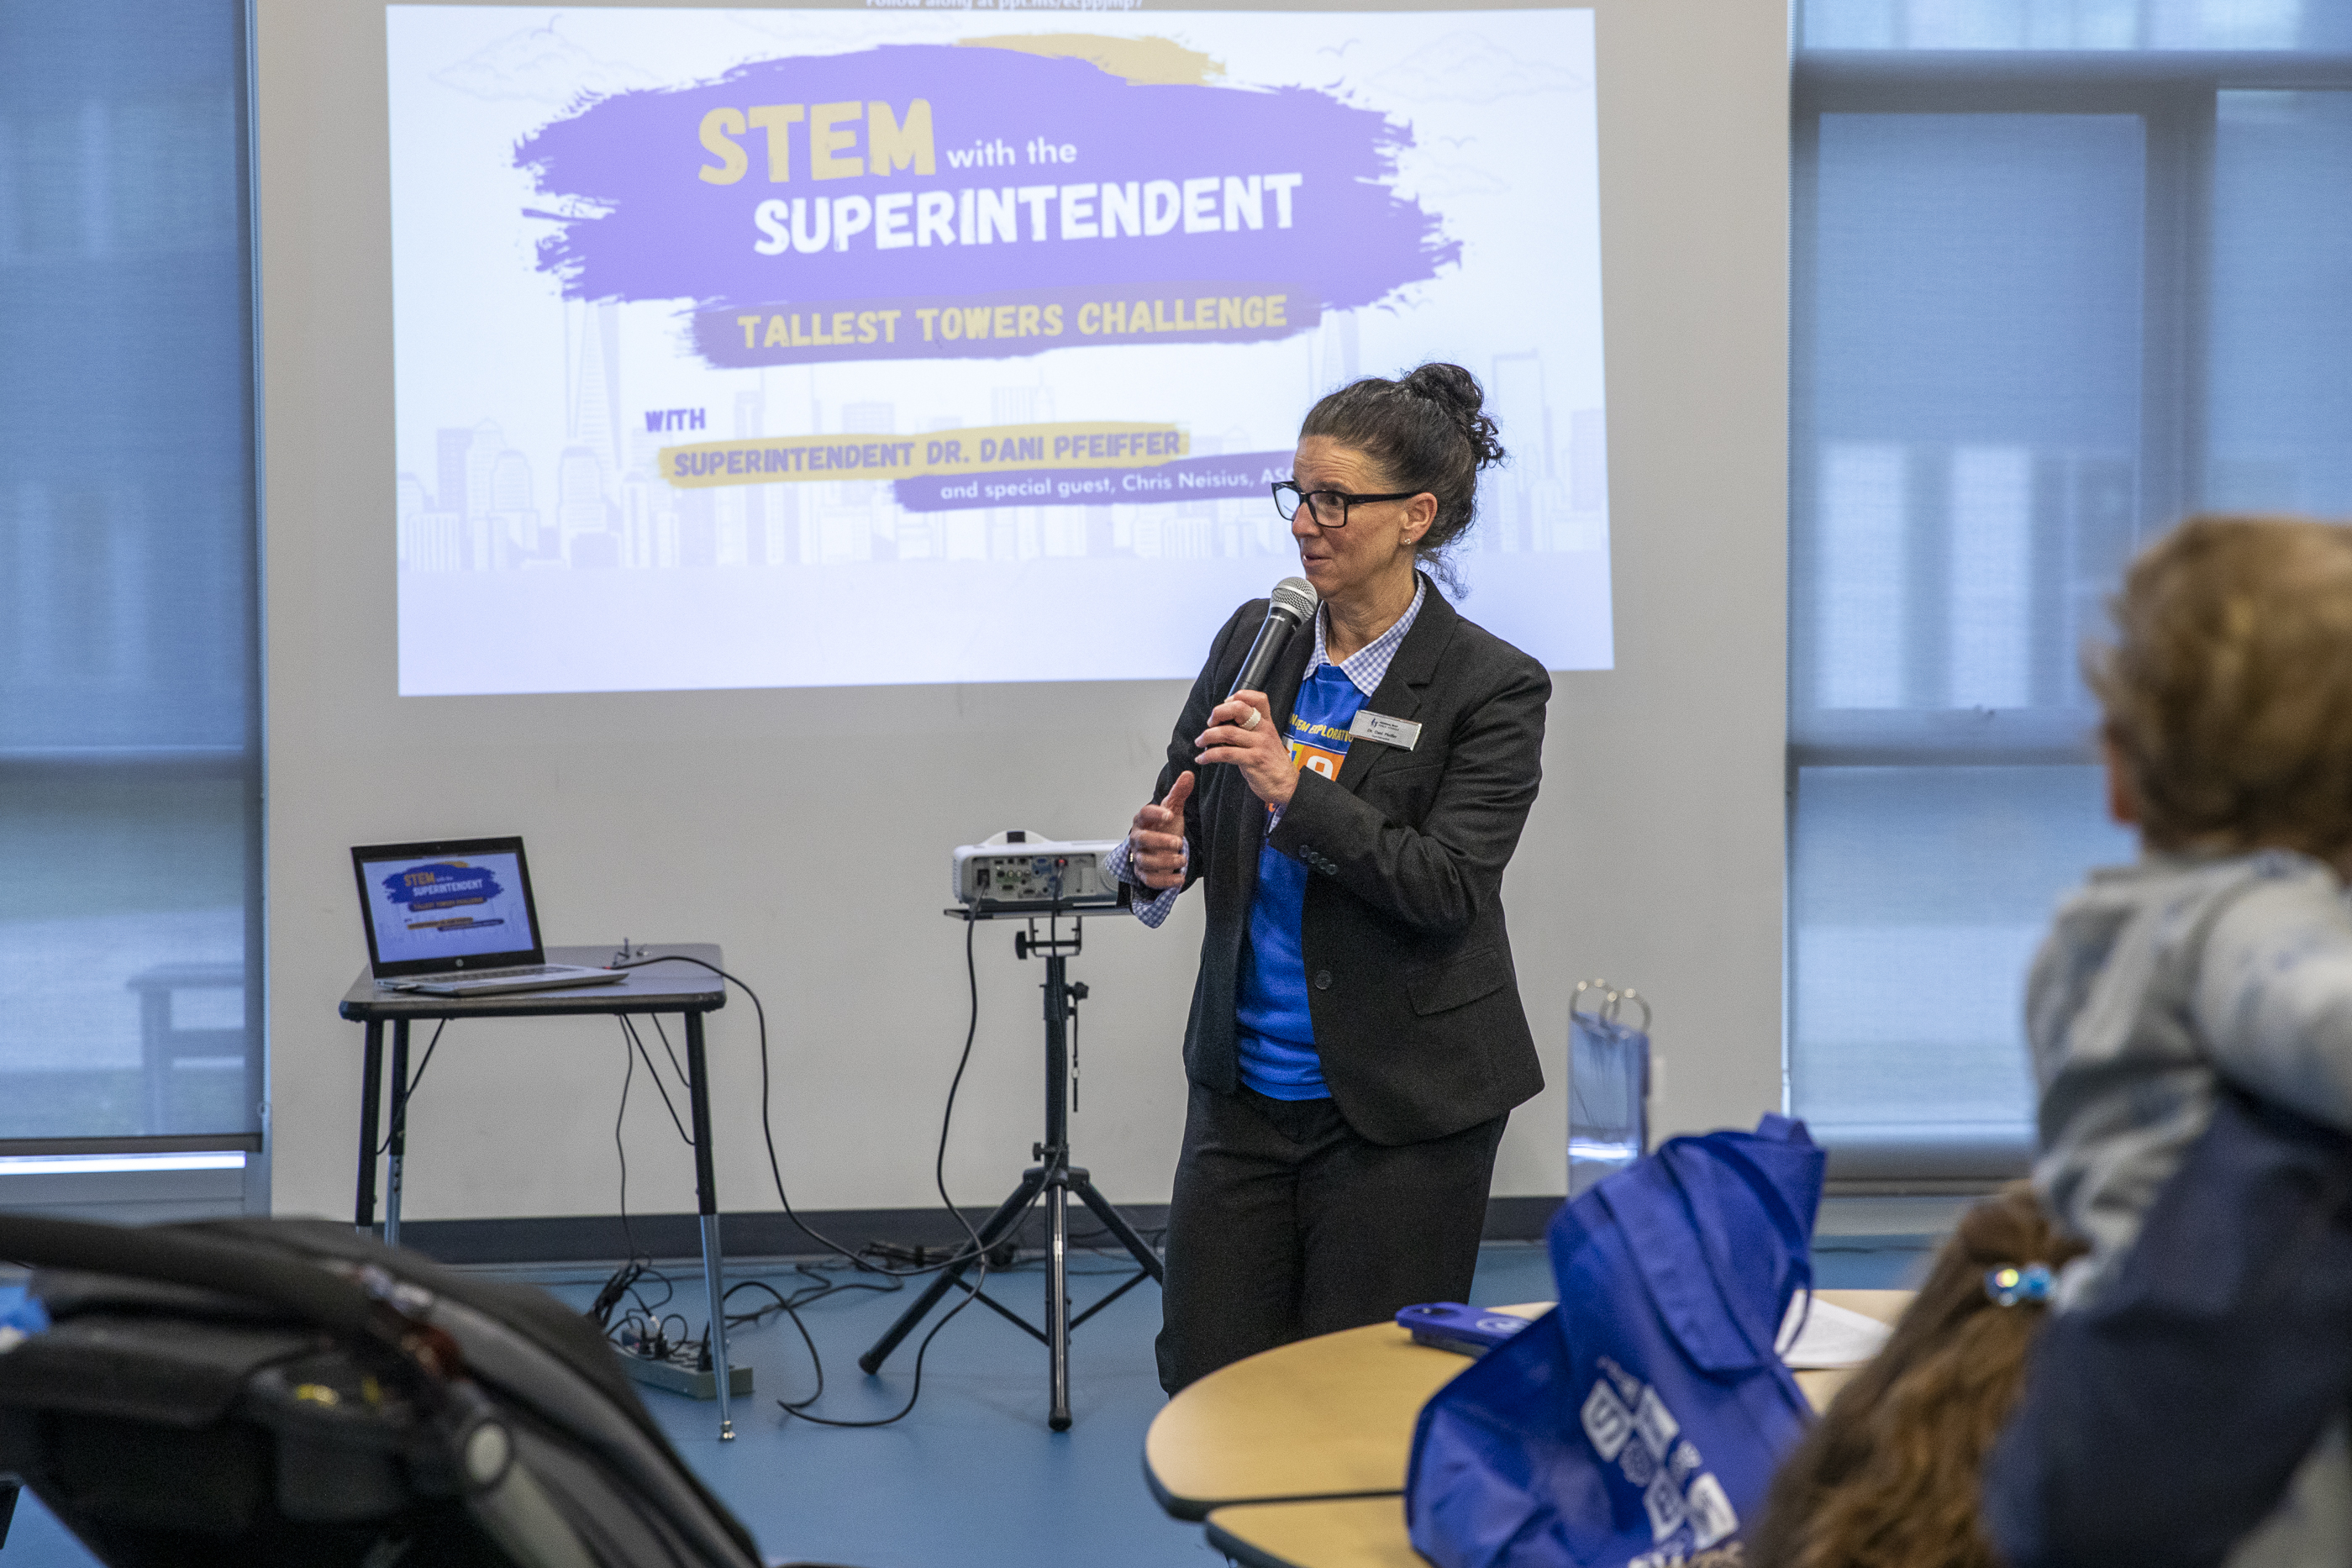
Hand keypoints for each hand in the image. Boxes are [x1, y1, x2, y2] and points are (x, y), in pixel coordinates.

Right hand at [1127, 769, 1194, 889]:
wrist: (1162, 848)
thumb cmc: (1165, 827)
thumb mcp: (1173, 809)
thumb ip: (1179, 793)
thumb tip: (1188, 775)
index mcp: (1143, 820)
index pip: (1143, 814)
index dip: (1155, 813)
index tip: (1169, 814)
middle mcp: (1138, 838)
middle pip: (1142, 839)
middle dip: (1159, 841)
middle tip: (1177, 842)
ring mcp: (1140, 857)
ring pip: (1146, 861)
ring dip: (1165, 862)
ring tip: (1182, 859)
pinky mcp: (1144, 873)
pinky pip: (1150, 880)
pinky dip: (1165, 881)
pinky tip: (1179, 878)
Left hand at [1196, 691, 1295, 809]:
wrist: (1286, 785)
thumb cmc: (1271, 763)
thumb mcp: (1264, 740)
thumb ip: (1248, 729)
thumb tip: (1222, 722)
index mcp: (1266, 722)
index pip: (1258, 698)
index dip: (1238, 696)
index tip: (1225, 704)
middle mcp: (1264, 730)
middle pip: (1239, 709)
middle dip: (1218, 712)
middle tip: (1210, 722)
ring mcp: (1259, 744)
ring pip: (1227, 732)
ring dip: (1208, 736)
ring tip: (1200, 741)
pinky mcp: (1253, 760)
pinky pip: (1225, 753)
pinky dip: (1209, 755)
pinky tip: (1202, 758)